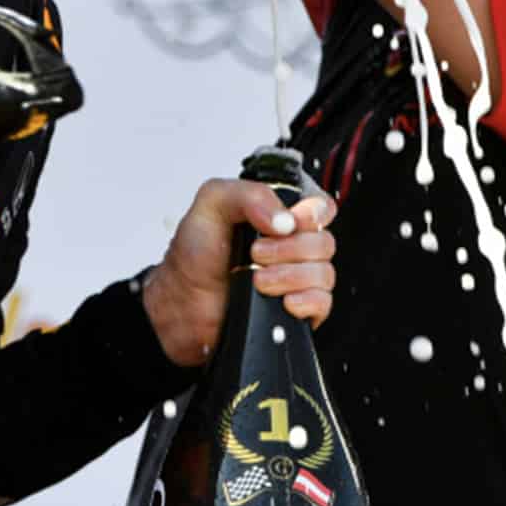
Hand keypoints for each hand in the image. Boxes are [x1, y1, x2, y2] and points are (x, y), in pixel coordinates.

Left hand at [142, 179, 335, 367]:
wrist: (181, 305)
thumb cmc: (192, 258)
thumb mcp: (211, 204)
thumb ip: (248, 194)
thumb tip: (285, 219)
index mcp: (275, 217)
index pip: (320, 207)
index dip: (314, 214)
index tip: (289, 223)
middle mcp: (289, 246)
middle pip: (323, 241)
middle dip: (289, 249)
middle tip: (255, 254)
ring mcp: (295, 279)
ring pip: (324, 273)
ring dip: (290, 276)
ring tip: (258, 280)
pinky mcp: (297, 310)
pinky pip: (323, 303)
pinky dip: (305, 301)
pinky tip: (282, 300)